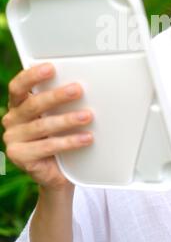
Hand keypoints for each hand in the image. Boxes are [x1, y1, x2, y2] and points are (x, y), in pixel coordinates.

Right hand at [1, 63, 92, 189]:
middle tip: (77, 90)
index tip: (50, 68)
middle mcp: (12, 121)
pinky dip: (70, 141)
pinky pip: (48, 147)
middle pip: (33, 105)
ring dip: (68, 120)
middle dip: (57, 96)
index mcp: (18, 105)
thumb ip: (59, 102)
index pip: (18, 87)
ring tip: (87, 116)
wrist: (56, 173)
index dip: (32, 76)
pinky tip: (86, 138)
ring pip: (43, 126)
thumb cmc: (57, 136)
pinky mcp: (21, 158)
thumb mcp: (56, 115)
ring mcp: (13, 140)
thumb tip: (82, 84)